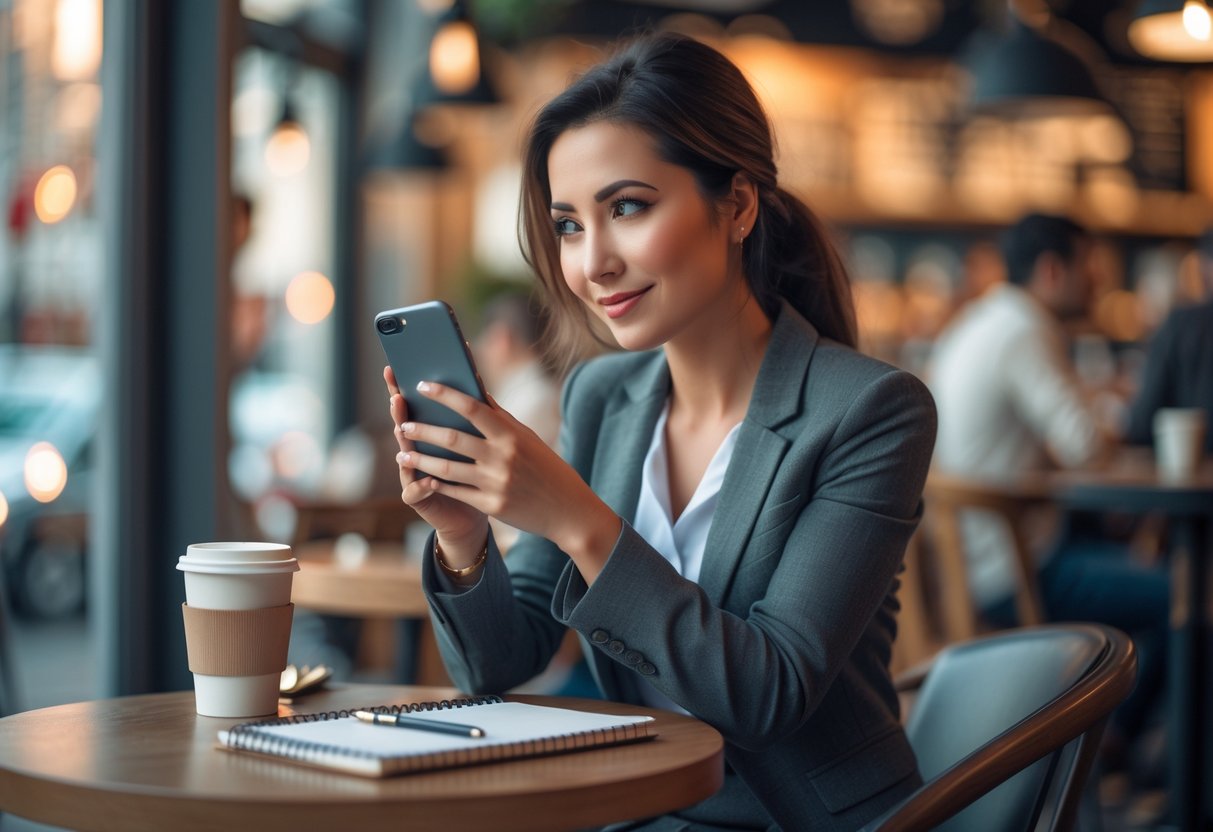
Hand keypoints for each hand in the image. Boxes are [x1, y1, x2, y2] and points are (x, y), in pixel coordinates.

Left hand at [391, 373, 620, 581]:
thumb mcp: (528, 438)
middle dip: (423, 431)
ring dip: (421, 459)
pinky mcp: (492, 506)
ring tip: (403, 453)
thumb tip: (476, 392)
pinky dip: (436, 484)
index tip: (421, 385)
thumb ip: (500, 417)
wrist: (568, 510)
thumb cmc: (546, 468)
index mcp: (511, 434)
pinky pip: (456, 492)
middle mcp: (502, 457)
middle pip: (452, 439)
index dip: (444, 395)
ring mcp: (496, 483)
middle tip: (402, 425)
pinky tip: (422, 478)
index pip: (471, 407)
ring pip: (447, 469)